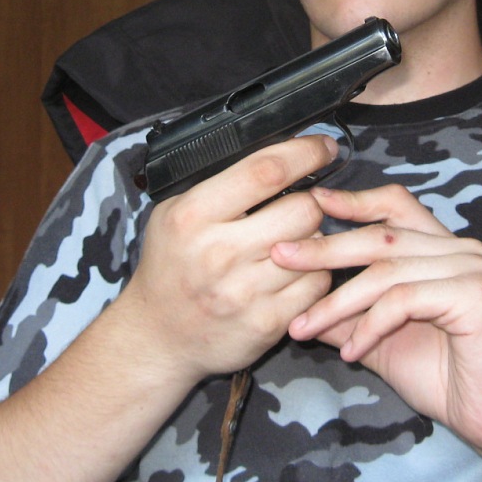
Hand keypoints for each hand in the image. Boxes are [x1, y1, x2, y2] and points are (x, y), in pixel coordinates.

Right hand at [117, 135, 336, 384]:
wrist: (158, 335)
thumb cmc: (172, 265)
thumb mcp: (176, 213)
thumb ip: (221, 186)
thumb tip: (281, 153)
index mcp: (193, 216)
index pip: (266, 171)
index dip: (304, 153)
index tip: (323, 147)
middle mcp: (218, 253)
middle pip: (302, 208)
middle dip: (310, 200)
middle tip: (300, 206)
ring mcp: (244, 292)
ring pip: (315, 246)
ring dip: (313, 238)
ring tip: (294, 240)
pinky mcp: (266, 324)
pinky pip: (317, 285)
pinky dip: (314, 273)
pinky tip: (295, 271)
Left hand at [271, 184, 481, 455]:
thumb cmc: (442, 376)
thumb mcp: (379, 337)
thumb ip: (346, 314)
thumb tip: (295, 300)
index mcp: (442, 248)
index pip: (396, 205)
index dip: (354, 200)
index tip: (313, 201)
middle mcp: (461, 248)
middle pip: (381, 236)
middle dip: (325, 249)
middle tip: (281, 257)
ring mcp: (471, 268)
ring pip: (385, 272)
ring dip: (337, 302)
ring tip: (303, 327)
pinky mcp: (475, 295)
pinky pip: (404, 301)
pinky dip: (369, 326)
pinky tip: (351, 353)